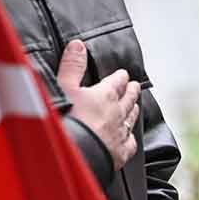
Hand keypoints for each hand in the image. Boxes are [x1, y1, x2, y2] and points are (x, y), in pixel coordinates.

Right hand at [57, 40, 140, 170]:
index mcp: (104, 95)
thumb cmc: (66, 121)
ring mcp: (120, 134)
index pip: (116, 82)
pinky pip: (130, 144)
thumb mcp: (63, 88)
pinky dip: (130, 139)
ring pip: (130, 119)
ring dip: (133, 111)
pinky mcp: (119, 153)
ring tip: (135, 106)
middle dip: (131, 91)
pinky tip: (129, 140)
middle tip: (135, 86)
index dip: (120, 77)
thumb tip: (78, 45)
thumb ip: (72, 66)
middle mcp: (117, 113)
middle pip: (128, 99)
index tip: (123, 74)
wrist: (74, 155)